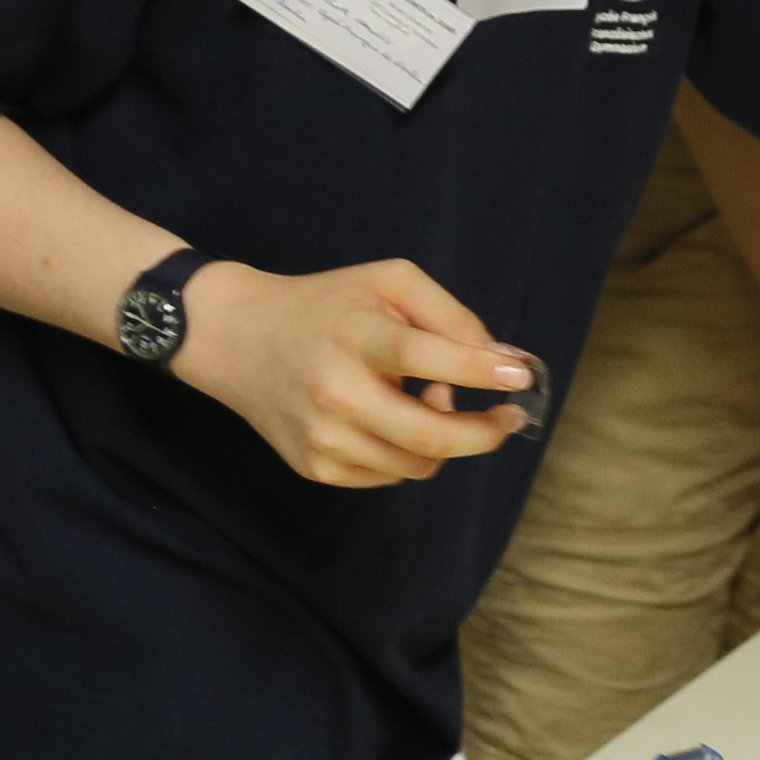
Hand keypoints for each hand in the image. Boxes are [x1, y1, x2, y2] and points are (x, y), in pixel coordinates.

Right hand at [167, 259, 534, 488]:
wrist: (237, 339)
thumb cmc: (325, 306)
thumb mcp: (387, 284)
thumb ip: (449, 315)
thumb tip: (504, 361)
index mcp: (354, 337)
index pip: (427, 358)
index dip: (482, 371)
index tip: (521, 377)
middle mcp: (336, 393)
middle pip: (433, 436)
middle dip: (486, 432)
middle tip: (509, 418)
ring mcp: (324, 438)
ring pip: (419, 464)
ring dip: (444, 439)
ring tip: (430, 399)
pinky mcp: (316, 468)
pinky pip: (390, 476)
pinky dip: (408, 453)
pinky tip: (391, 419)